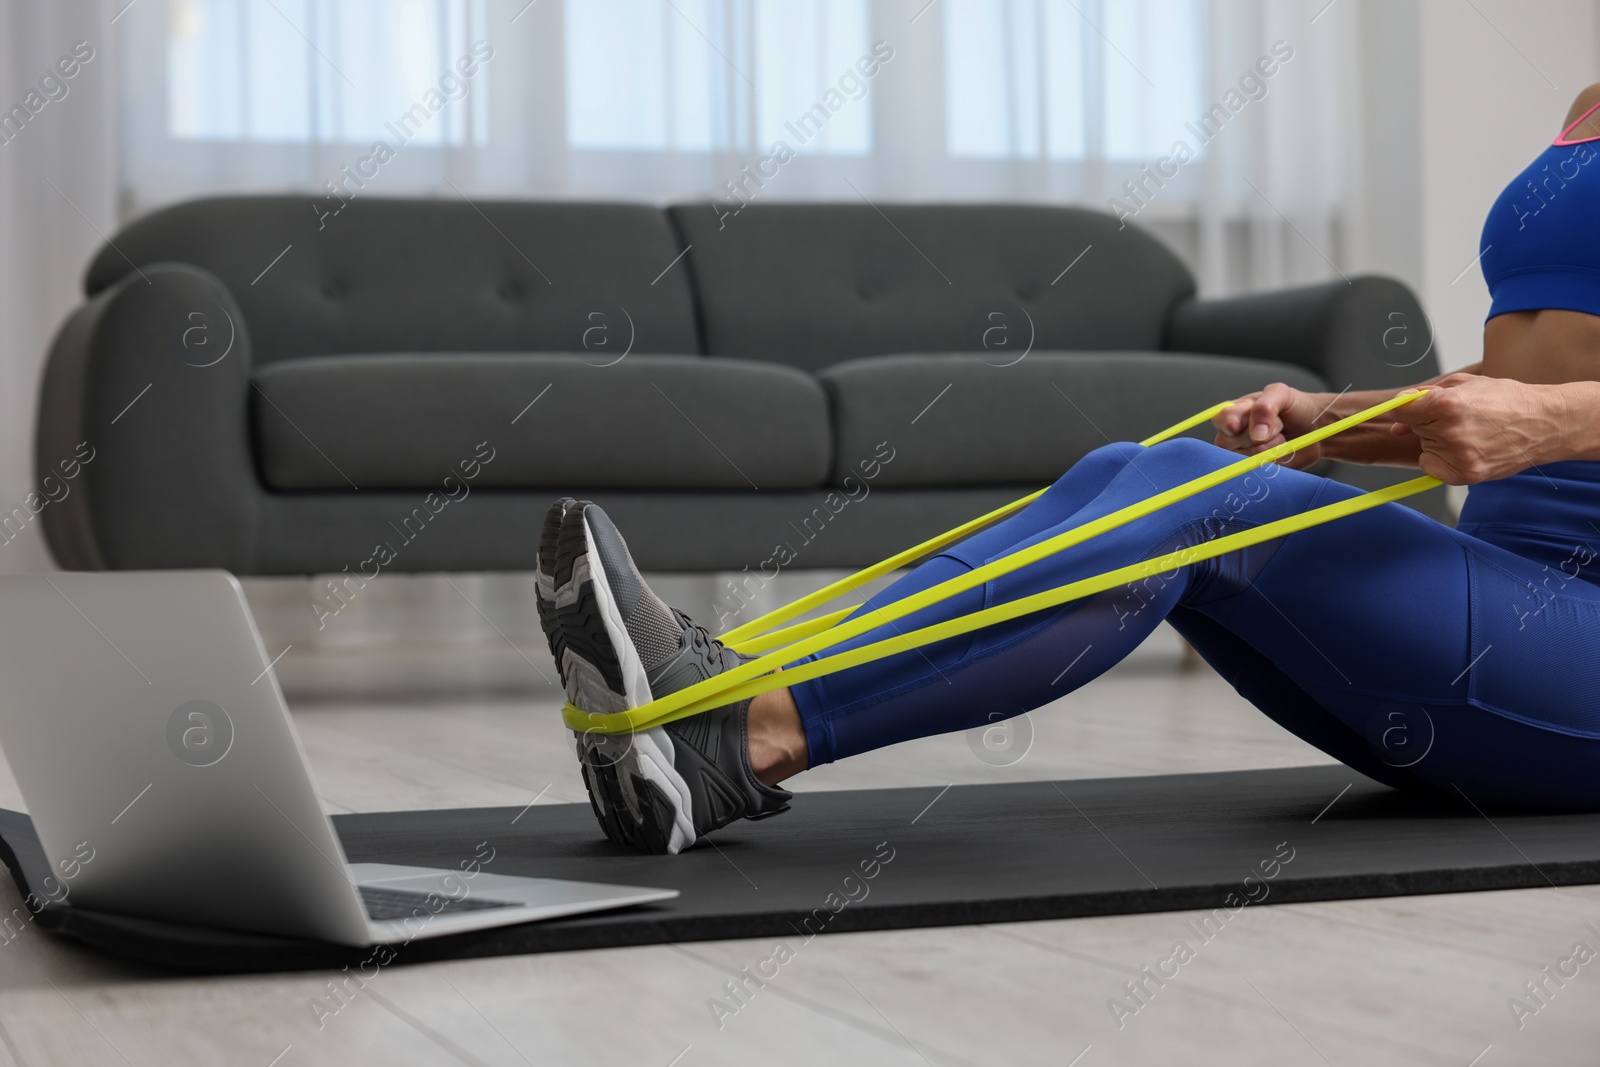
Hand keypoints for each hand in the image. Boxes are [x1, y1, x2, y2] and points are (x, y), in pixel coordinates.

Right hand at [1211, 382, 1328, 469]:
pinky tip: (1281, 452)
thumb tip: (1256, 434)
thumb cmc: (1295, 407)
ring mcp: (1243, 454)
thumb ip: (1264, 407)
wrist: (1317, 428)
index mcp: (1235, 413)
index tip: (1239, 426)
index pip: (1221, 420)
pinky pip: (1257, 471)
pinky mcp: (1256, 469)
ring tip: (1281, 437)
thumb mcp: (1281, 394)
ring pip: (1244, 458)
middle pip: (1228, 442)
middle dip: (1258, 434)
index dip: (1230, 424)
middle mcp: (1233, 435)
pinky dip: (1273, 461)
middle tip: (1277, 424)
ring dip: (1270, 448)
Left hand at [1388, 373, 1568, 484]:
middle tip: (1461, 417)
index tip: (1415, 410)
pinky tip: (1466, 449)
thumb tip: (1395, 421)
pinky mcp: (1465, 475)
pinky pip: (1432, 468)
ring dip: (1438, 441)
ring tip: (1471, 432)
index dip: (1407, 408)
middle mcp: (1450, 431)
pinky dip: (1442, 460)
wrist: (1545, 423)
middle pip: (1415, 428)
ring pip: (1425, 447)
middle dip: (1430, 421)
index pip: (1401, 410)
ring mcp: (1458, 456)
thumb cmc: (1507, 400)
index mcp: (1447, 404)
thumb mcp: (1466, 385)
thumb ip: (1425, 397)